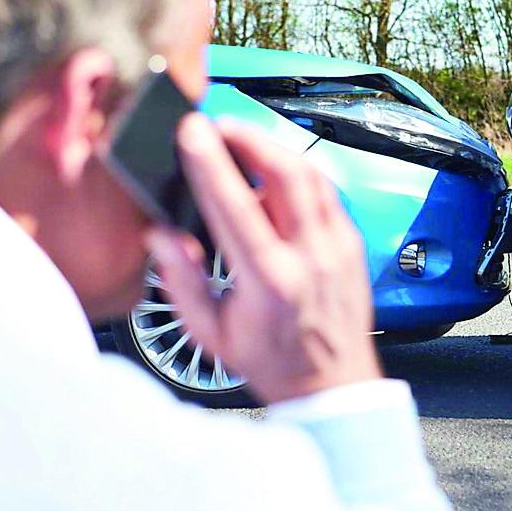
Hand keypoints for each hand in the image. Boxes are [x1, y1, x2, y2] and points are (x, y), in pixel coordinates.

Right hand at [146, 114, 381, 403]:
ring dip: (274, 149)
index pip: (237, 206)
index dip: (211, 162)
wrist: (333, 385)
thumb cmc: (273, 362)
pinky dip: (298, 173)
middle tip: (219, 125)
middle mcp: (311, 257)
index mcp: (270, 281)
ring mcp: (338, 247)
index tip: (192, 131)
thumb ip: (181, 281)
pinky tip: (275, 174)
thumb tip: (160, 235)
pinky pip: (326, 191)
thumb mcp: (211, 333)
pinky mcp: (352, 243)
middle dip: (250, 137)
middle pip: (286, 173)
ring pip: (311, 175)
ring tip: (243, 142)